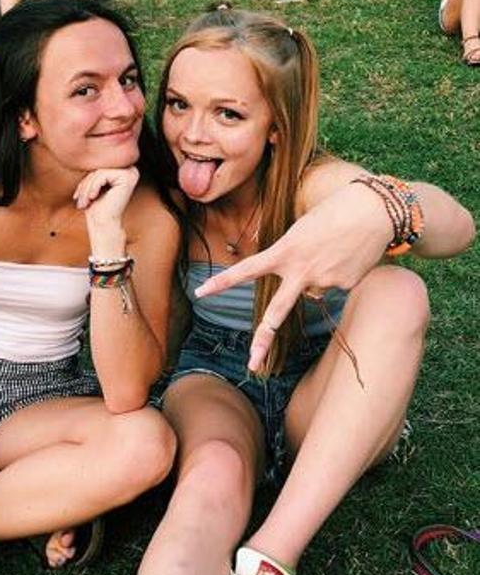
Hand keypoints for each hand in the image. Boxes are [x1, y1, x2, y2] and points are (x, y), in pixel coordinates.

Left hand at [74, 167, 139, 248]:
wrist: (103, 225)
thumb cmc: (97, 207)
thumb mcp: (92, 185)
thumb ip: (94, 171)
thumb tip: (86, 152)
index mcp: (124, 171)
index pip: (100, 168)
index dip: (87, 180)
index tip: (78, 195)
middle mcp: (131, 170)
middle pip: (100, 168)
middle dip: (87, 183)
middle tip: (80, 200)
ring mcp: (131, 172)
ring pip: (100, 171)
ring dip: (87, 187)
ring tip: (84, 202)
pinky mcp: (128, 177)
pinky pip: (103, 174)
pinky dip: (93, 186)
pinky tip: (92, 198)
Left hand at [194, 182, 392, 371]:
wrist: (373, 212)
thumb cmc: (333, 212)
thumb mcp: (300, 227)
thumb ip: (286, 250)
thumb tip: (283, 269)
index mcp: (284, 251)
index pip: (247, 269)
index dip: (222, 282)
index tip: (200, 292)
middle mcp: (300, 271)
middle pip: (277, 312)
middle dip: (264, 338)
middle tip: (252, 363)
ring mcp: (323, 281)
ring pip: (311, 290)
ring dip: (317, 275)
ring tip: (333, 249)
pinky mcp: (344, 286)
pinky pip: (333, 286)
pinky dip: (337, 274)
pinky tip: (347, 256)